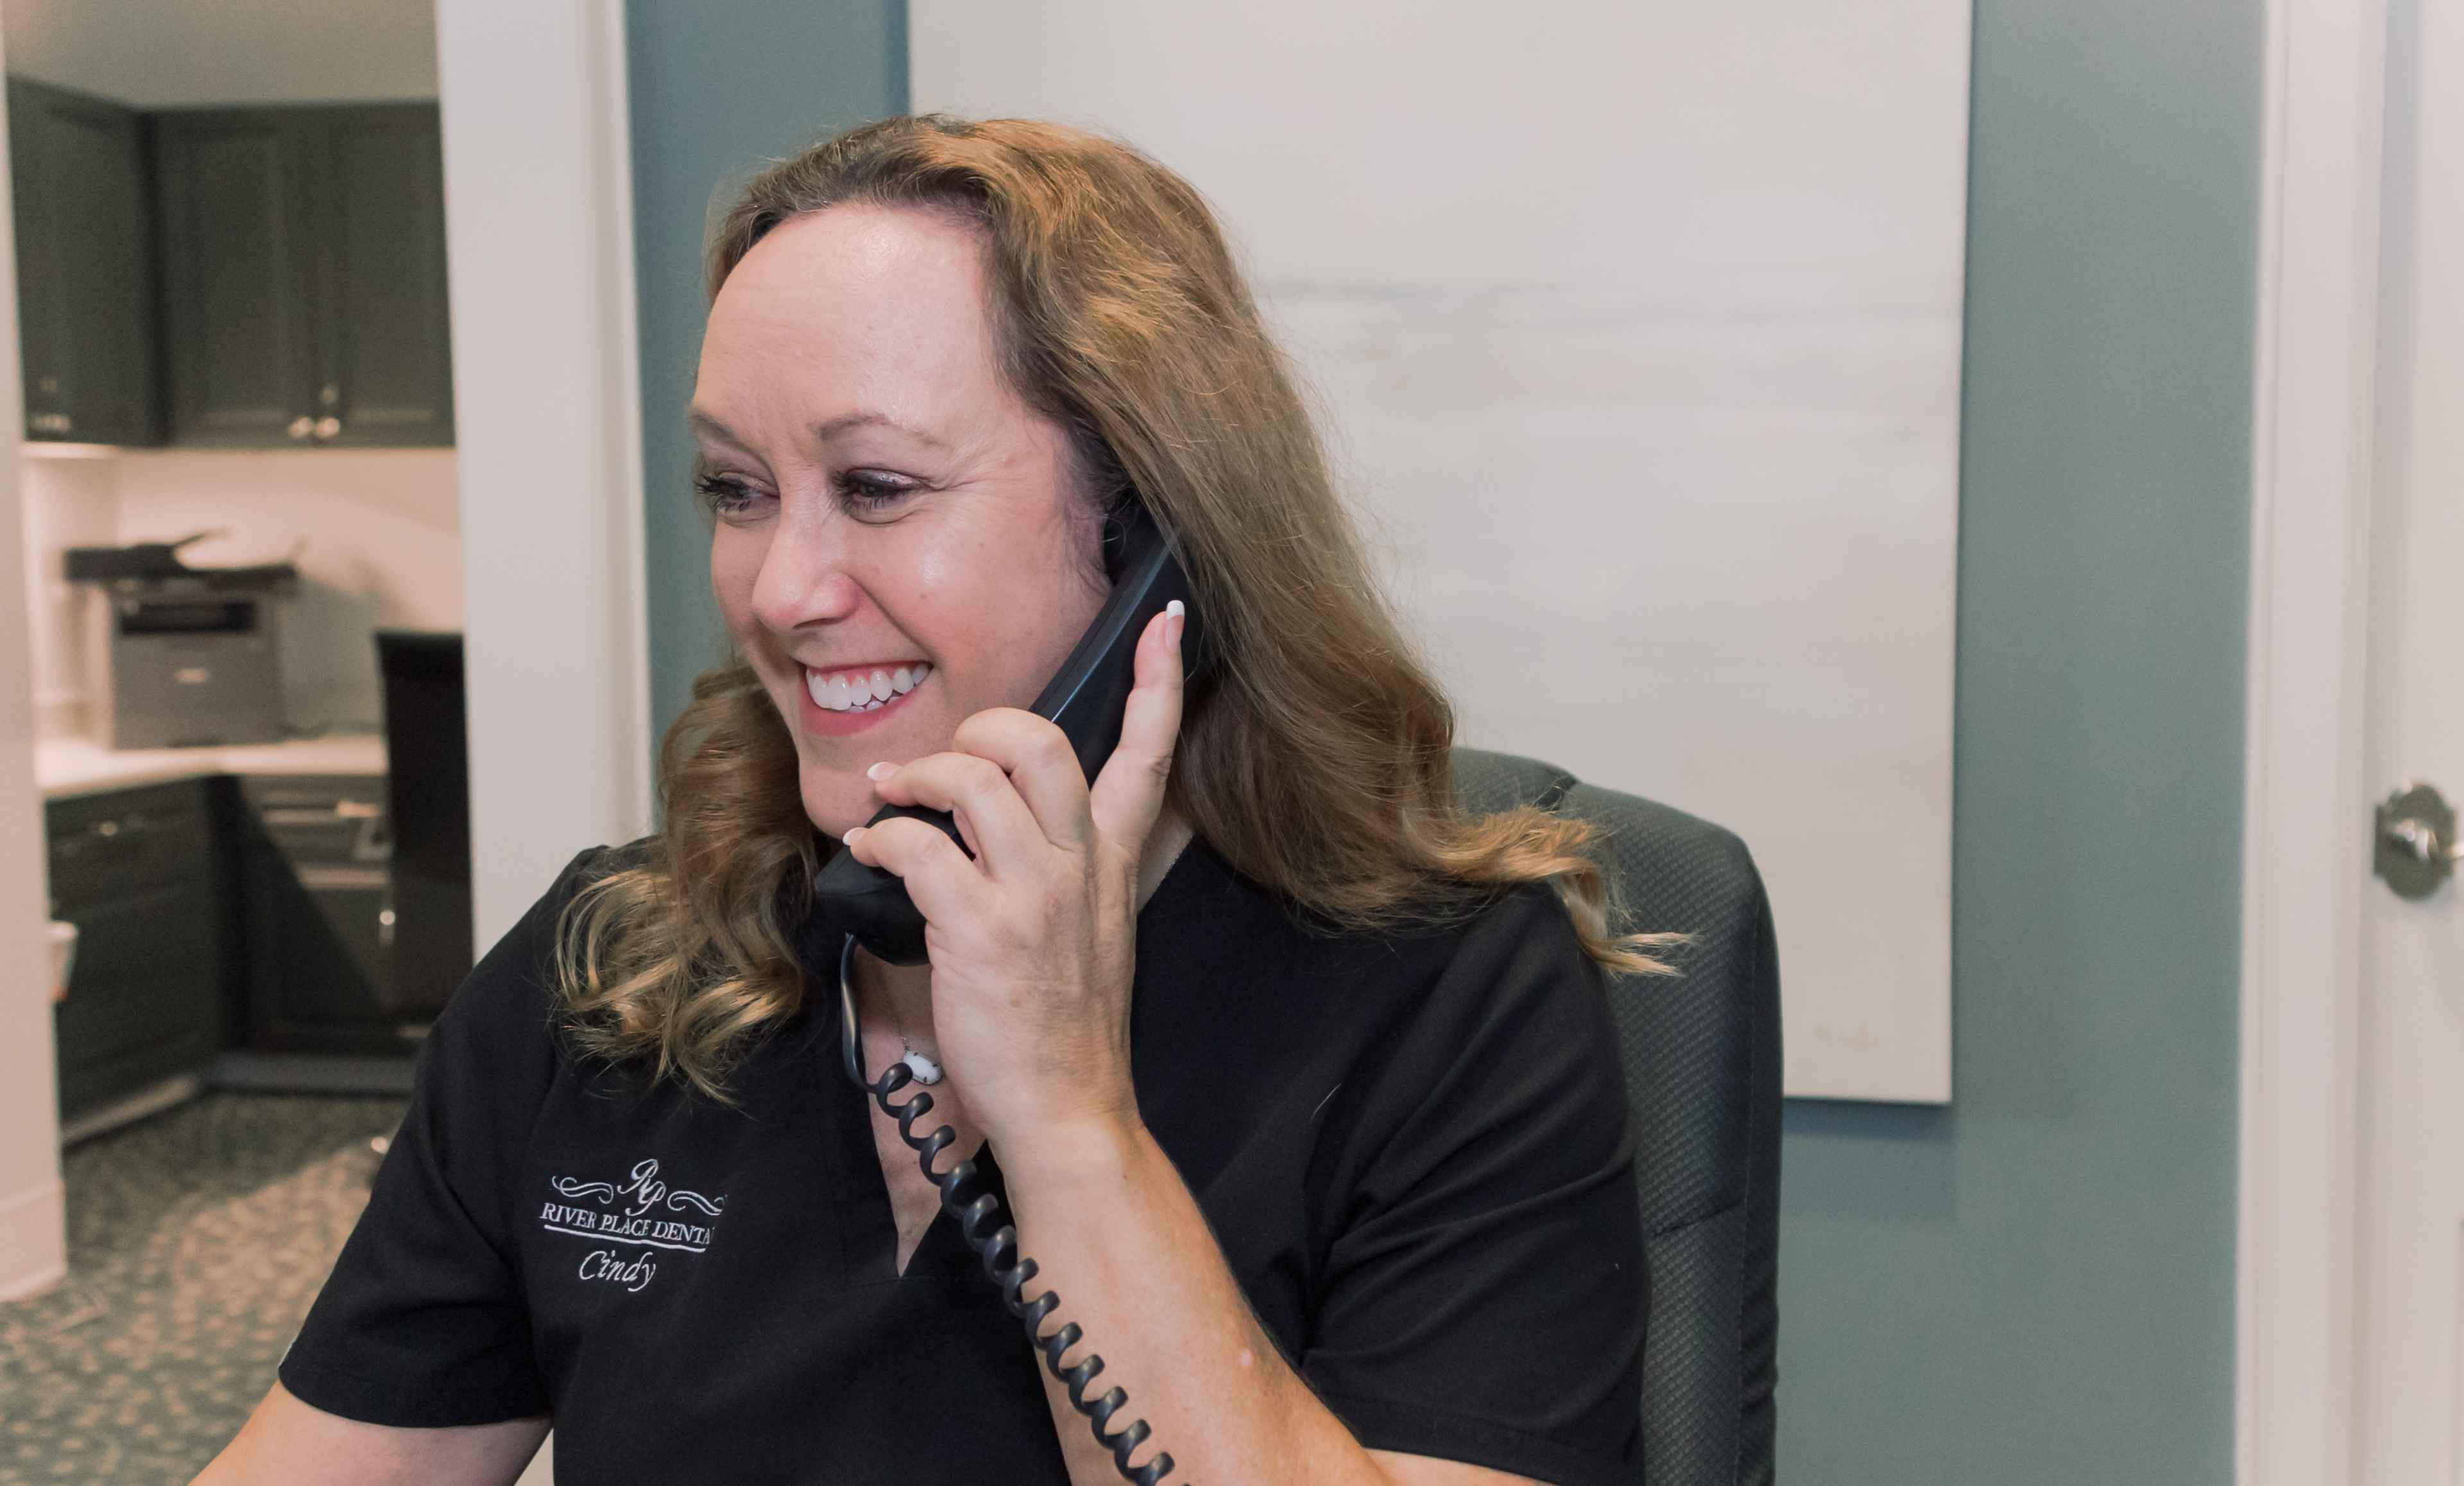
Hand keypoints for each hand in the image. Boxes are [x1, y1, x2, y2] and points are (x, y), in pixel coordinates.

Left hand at [841, 602, 1186, 1155]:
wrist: (1069, 1108)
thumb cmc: (1067, 1024)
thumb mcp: (1096, 928)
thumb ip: (1071, 864)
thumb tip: (1005, 810)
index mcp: (1113, 860)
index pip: (1150, 753)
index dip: (1158, 678)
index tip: (1166, 618)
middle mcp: (1080, 866)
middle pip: (1040, 742)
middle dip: (981, 726)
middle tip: (944, 757)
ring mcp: (1034, 896)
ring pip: (974, 780)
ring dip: (916, 777)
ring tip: (890, 796)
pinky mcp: (981, 931)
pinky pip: (919, 846)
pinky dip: (880, 838)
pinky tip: (868, 851)